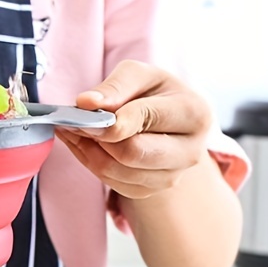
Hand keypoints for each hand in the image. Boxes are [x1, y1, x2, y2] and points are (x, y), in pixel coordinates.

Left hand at [55, 60, 211, 199]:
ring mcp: (171, 176)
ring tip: (75, 129)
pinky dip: (90, 162)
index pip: (144, 120)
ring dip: (87, 150)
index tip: (82, 110)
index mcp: (193, 114)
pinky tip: (85, 144)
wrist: (167, 119)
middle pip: (130, 153)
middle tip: (74, 121)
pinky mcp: (149, 190)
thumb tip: (86, 103)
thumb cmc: (153, 93)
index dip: (110, 118)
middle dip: (97, 137)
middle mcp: (189, 152)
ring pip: (116, 171)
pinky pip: (111, 183)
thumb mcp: (139, 75)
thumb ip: (115, 85)